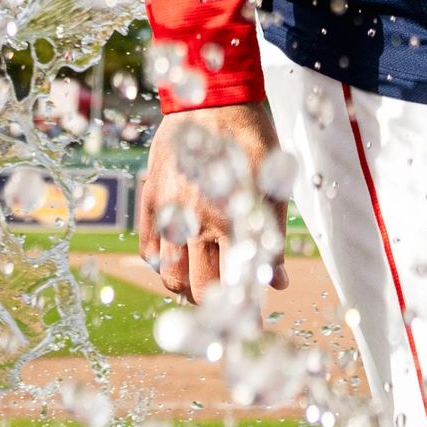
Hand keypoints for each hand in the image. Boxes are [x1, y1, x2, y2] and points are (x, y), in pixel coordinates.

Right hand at [136, 100, 288, 304]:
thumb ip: (274, 237)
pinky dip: (160, 265)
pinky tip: (177, 262)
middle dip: (215, 307)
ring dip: (185, 290)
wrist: (213, 95)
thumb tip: (279, 282)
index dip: (244, 315)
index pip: (236, 286)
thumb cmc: (251, 138)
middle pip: (198, 290)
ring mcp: (168, 211)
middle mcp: (195, 221)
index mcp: (231, 219)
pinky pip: (147, 249)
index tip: (249, 331)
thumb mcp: (273, 184)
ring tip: (202, 286)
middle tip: (227, 306)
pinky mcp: (150, 198)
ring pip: (169, 276)